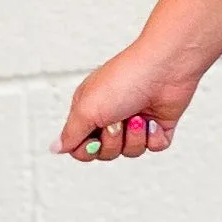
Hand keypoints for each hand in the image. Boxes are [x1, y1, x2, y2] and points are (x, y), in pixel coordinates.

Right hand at [56, 44, 199, 163]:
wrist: (165, 68)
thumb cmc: (124, 80)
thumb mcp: (86, 108)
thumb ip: (70, 134)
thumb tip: (56, 148)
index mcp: (89, 110)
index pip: (80, 148)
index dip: (87, 150)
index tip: (94, 136)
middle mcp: (111, 117)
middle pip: (105, 153)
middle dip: (113, 141)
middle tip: (118, 120)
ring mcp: (136, 121)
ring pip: (130, 152)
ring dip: (134, 137)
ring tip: (138, 116)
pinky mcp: (158, 125)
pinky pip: (154, 147)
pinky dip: (155, 136)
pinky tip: (154, 119)